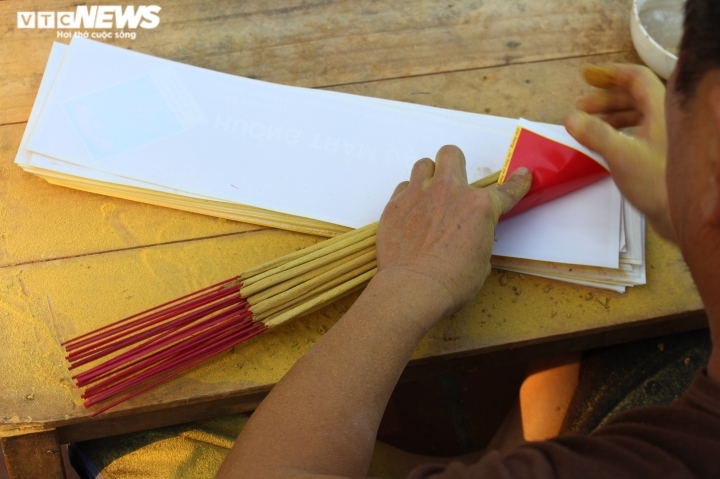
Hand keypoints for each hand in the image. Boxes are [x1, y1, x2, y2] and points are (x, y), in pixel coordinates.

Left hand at [376, 145, 530, 317]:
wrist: (413, 288)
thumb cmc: (450, 282)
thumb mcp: (480, 263)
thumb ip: (478, 239)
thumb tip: (471, 240)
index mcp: (480, 207)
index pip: (506, 190)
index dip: (517, 182)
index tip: (521, 175)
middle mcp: (449, 191)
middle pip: (451, 154)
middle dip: (455, 164)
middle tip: (454, 182)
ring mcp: (419, 194)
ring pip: (423, 164)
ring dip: (429, 176)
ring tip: (429, 195)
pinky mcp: (395, 204)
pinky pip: (403, 188)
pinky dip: (408, 197)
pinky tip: (410, 215)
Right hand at [564, 64, 675, 241]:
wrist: (682, 212)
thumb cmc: (659, 183)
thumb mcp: (621, 156)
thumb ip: (595, 134)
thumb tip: (571, 118)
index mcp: (661, 110)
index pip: (637, 78)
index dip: (611, 74)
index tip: (589, 76)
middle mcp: (665, 118)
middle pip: (635, 96)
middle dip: (606, 98)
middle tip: (583, 106)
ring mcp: (664, 136)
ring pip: (636, 115)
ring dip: (611, 115)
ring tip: (590, 124)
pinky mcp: (660, 153)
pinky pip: (637, 132)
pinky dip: (618, 131)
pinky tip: (605, 143)